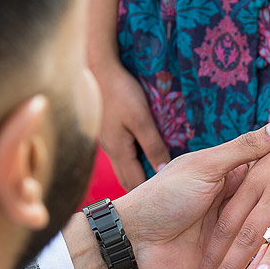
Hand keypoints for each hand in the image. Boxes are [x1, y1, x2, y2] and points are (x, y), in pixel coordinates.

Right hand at [94, 59, 169, 189]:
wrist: (99, 70)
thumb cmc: (121, 92)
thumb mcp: (142, 119)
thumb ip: (153, 145)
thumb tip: (163, 170)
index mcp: (118, 150)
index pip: (134, 183)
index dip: (150, 193)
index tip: (170, 198)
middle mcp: (111, 150)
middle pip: (128, 179)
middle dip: (145, 189)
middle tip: (168, 193)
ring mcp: (108, 142)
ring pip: (125, 168)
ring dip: (140, 174)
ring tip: (162, 178)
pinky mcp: (110, 132)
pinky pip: (124, 155)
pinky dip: (136, 162)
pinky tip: (148, 156)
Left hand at [115, 117, 269, 268]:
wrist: (132, 239)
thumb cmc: (165, 195)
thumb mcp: (206, 167)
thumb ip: (245, 149)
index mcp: (229, 180)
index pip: (269, 178)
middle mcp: (231, 207)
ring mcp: (226, 237)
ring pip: (262, 241)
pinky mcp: (221, 263)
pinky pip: (248, 265)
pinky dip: (266, 266)